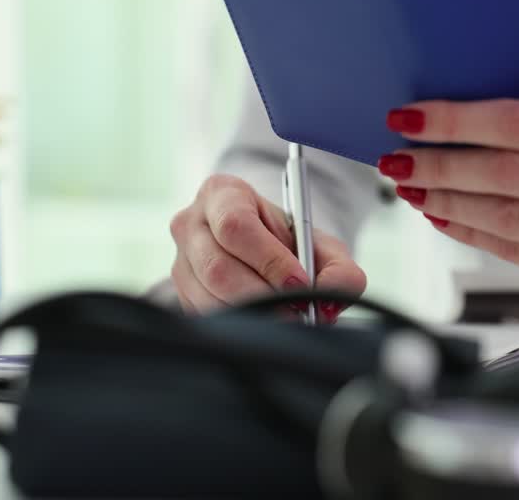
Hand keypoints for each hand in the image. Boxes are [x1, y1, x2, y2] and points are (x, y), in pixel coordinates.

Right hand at [169, 175, 365, 321]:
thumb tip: (327, 303)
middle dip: (263, 294)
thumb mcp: (321, 246)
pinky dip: (239, 325)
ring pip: (210, 297)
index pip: (236, 226)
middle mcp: (191, 223)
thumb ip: (339, 269)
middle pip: (218, 267)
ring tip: (286, 317)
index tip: (301, 283)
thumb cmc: (290, 244)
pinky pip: (205, 317)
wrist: (267, 254)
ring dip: (253, 314)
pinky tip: (262, 320)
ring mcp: (180, 261)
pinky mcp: (179, 295)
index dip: (269, 260)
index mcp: (221, 193)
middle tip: (297, 311)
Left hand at [378, 100, 518, 328]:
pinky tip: (441, 217)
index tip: (411, 116)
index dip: (456, 120)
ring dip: (446, 201)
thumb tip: (462, 119)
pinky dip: (470, 231)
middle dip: (439, 164)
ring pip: (503, 216)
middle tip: (396, 157)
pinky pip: (513, 249)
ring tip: (411, 187)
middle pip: (503, 171)